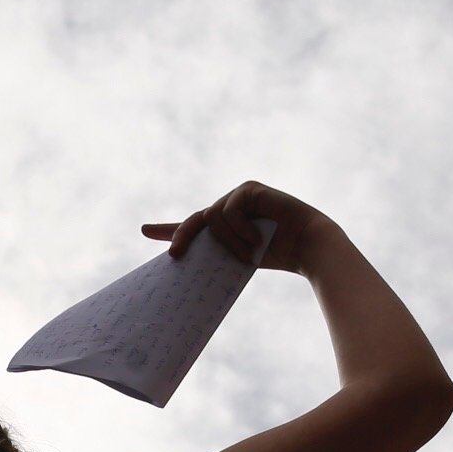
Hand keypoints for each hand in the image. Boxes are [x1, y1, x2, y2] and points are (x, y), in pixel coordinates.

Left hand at [143, 180, 336, 276]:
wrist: (308, 247)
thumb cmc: (278, 255)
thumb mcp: (238, 258)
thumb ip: (216, 254)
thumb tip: (185, 262)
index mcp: (226, 227)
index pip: (192, 226)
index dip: (168, 229)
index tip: (144, 230)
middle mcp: (229, 208)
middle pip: (195, 221)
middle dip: (181, 236)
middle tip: (174, 255)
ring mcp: (239, 196)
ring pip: (212, 219)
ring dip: (229, 242)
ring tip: (250, 253)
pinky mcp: (249, 189)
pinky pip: (228, 212)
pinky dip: (240, 230)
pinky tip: (258, 239)